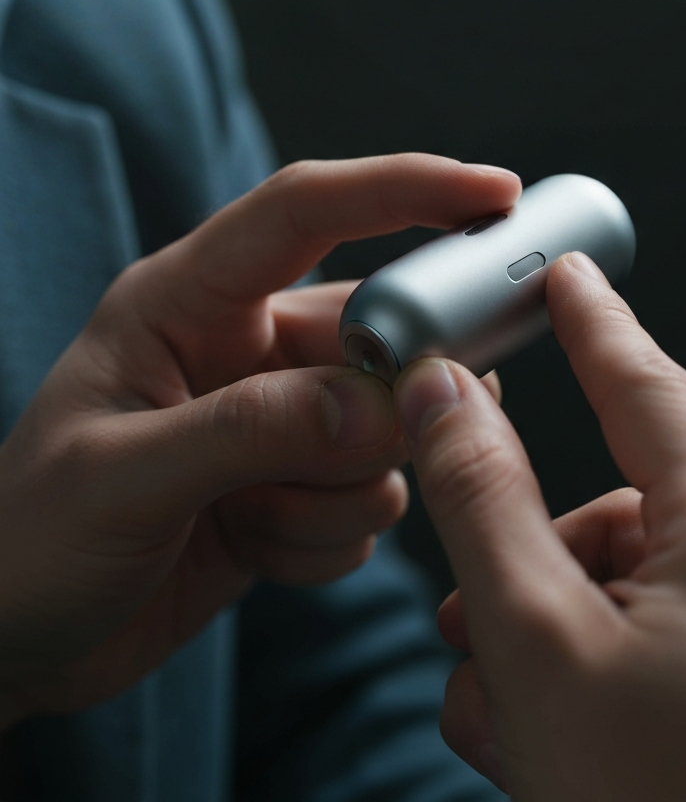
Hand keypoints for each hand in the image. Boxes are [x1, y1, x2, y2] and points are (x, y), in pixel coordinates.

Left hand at [0, 154, 519, 727]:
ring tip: (251, 522)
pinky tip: (254, 550)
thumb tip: (371, 407)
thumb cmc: (27, 542)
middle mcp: (248, 348)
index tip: (493, 195)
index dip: (404, 188)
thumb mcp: (117, 479)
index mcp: (189, 301)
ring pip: (387, 432)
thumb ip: (245, 430)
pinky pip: (372, 499)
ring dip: (339, 493)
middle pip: (379, 331)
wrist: (14, 642)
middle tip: (366, 442)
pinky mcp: (303, 484)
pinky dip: (329, 537)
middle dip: (392, 396)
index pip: (307, 209)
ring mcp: (283, 418)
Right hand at [394, 253, 685, 801]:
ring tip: (517, 735)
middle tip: (477, 634)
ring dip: (556, 644)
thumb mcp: (540, 650)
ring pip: (635, 599)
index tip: (566, 271)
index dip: (593, 322)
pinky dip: (605, 687)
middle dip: (534, 564)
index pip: (646, 386)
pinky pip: (674, 658)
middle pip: (621, 519)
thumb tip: (448, 393)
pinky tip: (565, 760)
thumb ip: (485, 502)